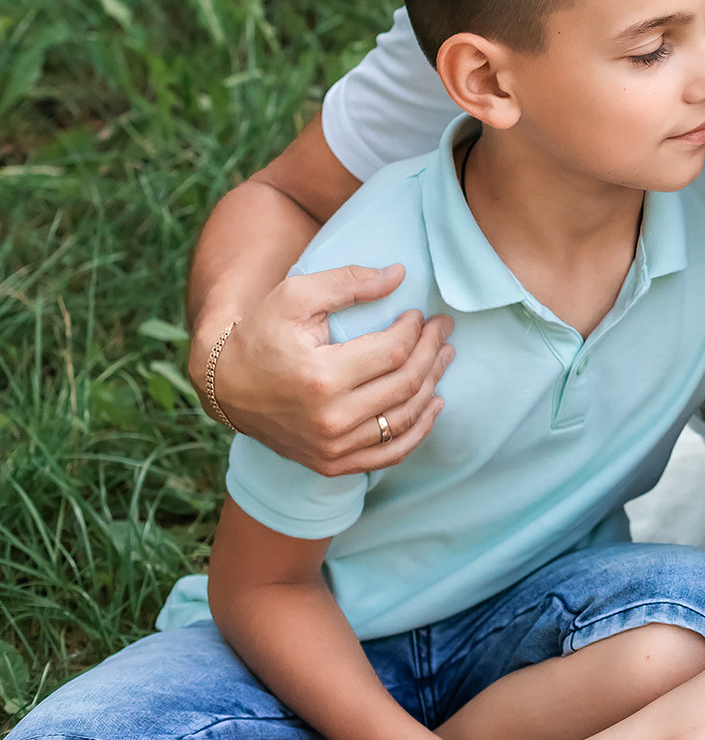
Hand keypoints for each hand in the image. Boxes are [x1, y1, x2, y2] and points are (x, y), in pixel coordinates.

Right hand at [209, 264, 451, 476]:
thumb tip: (399, 275)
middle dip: (433, 352)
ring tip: (444, 358)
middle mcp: (329, 419)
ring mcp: (331, 448)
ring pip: (403, 419)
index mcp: (321, 377)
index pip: (393, 352)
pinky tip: (433, 405)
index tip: (420, 315)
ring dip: (433, 386)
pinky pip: (389, 455)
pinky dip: (418, 432)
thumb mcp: (295, 296)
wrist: (225, 385)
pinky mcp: (330, 464)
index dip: (415, 330)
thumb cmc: (261, 334)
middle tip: (444, 330)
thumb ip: (347, 282)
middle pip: (405, 385)